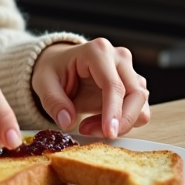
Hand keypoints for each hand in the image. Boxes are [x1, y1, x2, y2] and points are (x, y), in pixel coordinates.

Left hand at [32, 39, 149, 138]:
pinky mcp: (134, 84)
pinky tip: (98, 123)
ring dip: (120, 123)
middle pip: (135, 94)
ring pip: (140, 104)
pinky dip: (123, 122)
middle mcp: (119, 57)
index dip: (114, 112)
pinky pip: (139, 109)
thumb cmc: (55, 69)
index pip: (113, 85)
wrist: (62, 63)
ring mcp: (129, 70)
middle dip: (120, 121)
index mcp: (97, 51)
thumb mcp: (44, 82)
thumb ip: (54, 102)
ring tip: (88, 126)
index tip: (109, 133)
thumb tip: (67, 122)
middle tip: (91, 133)